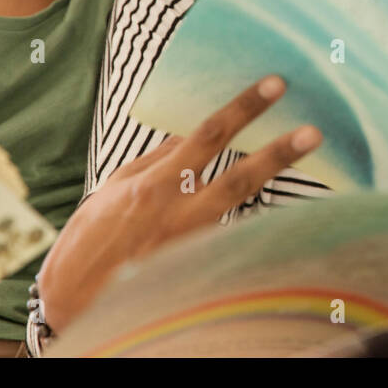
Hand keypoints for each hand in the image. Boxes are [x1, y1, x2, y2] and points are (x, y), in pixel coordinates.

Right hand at [36, 75, 319, 332]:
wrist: (74, 300)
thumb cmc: (91, 240)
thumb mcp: (117, 189)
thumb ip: (157, 161)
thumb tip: (187, 134)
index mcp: (155, 186)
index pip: (206, 137)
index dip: (242, 109)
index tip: (273, 86)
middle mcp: (178, 214)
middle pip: (239, 178)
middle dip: (278, 152)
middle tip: (313, 131)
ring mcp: (192, 244)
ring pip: (244, 210)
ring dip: (273, 186)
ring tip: (302, 161)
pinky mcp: (199, 266)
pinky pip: (233, 236)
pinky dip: (255, 220)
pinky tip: (279, 209)